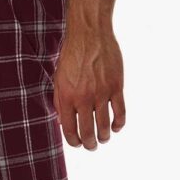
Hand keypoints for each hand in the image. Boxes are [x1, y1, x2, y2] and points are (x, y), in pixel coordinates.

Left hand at [53, 29, 125, 149]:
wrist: (89, 34)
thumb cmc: (71, 56)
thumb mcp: (59, 79)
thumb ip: (59, 102)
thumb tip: (62, 123)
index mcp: (66, 98)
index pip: (69, 130)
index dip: (74, 142)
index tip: (78, 144)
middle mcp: (83, 98)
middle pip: (87, 132)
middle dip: (90, 144)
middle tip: (92, 146)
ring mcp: (101, 93)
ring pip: (105, 125)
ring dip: (104, 137)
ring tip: (104, 138)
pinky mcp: (116, 86)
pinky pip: (120, 112)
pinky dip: (119, 124)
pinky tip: (117, 127)